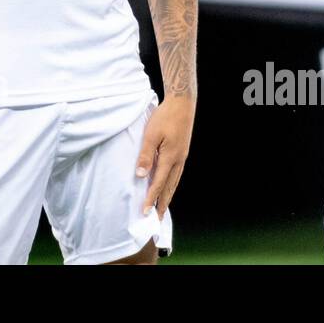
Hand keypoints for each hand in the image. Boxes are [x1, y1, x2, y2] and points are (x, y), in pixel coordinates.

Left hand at [136, 95, 194, 218]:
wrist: (183, 103)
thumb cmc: (165, 117)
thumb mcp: (151, 135)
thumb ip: (145, 155)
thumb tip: (140, 175)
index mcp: (170, 158)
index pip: (158, 184)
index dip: (150, 198)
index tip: (145, 212)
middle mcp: (178, 160)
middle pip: (169, 187)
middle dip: (162, 203)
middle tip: (157, 218)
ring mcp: (182, 156)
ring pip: (174, 181)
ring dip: (167, 195)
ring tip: (162, 207)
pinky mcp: (182, 152)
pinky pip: (176, 174)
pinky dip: (171, 184)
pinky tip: (168, 185)